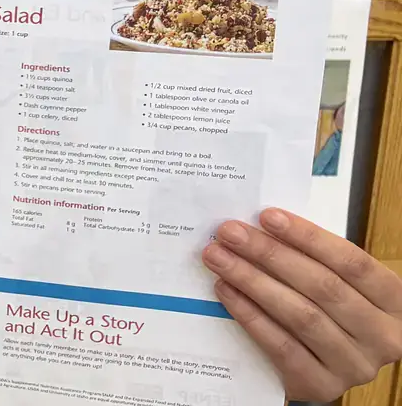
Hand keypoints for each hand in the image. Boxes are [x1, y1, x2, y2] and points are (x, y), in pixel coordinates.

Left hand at [203, 207, 401, 399]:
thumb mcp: (339, 285)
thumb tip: (261, 226)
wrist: (329, 368)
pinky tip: (226, 291)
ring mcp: (354, 365)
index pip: (353, 263)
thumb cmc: (331, 313)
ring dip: (253, 281)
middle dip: (270, 254)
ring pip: (301, 316)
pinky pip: (281, 346)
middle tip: (230, 233)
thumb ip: (314, 260)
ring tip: (219, 258)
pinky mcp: (322, 386)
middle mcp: (383, 337)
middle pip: (323, 287)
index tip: (267, 216)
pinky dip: (250, 315)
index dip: (309, 237)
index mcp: (393, 302)